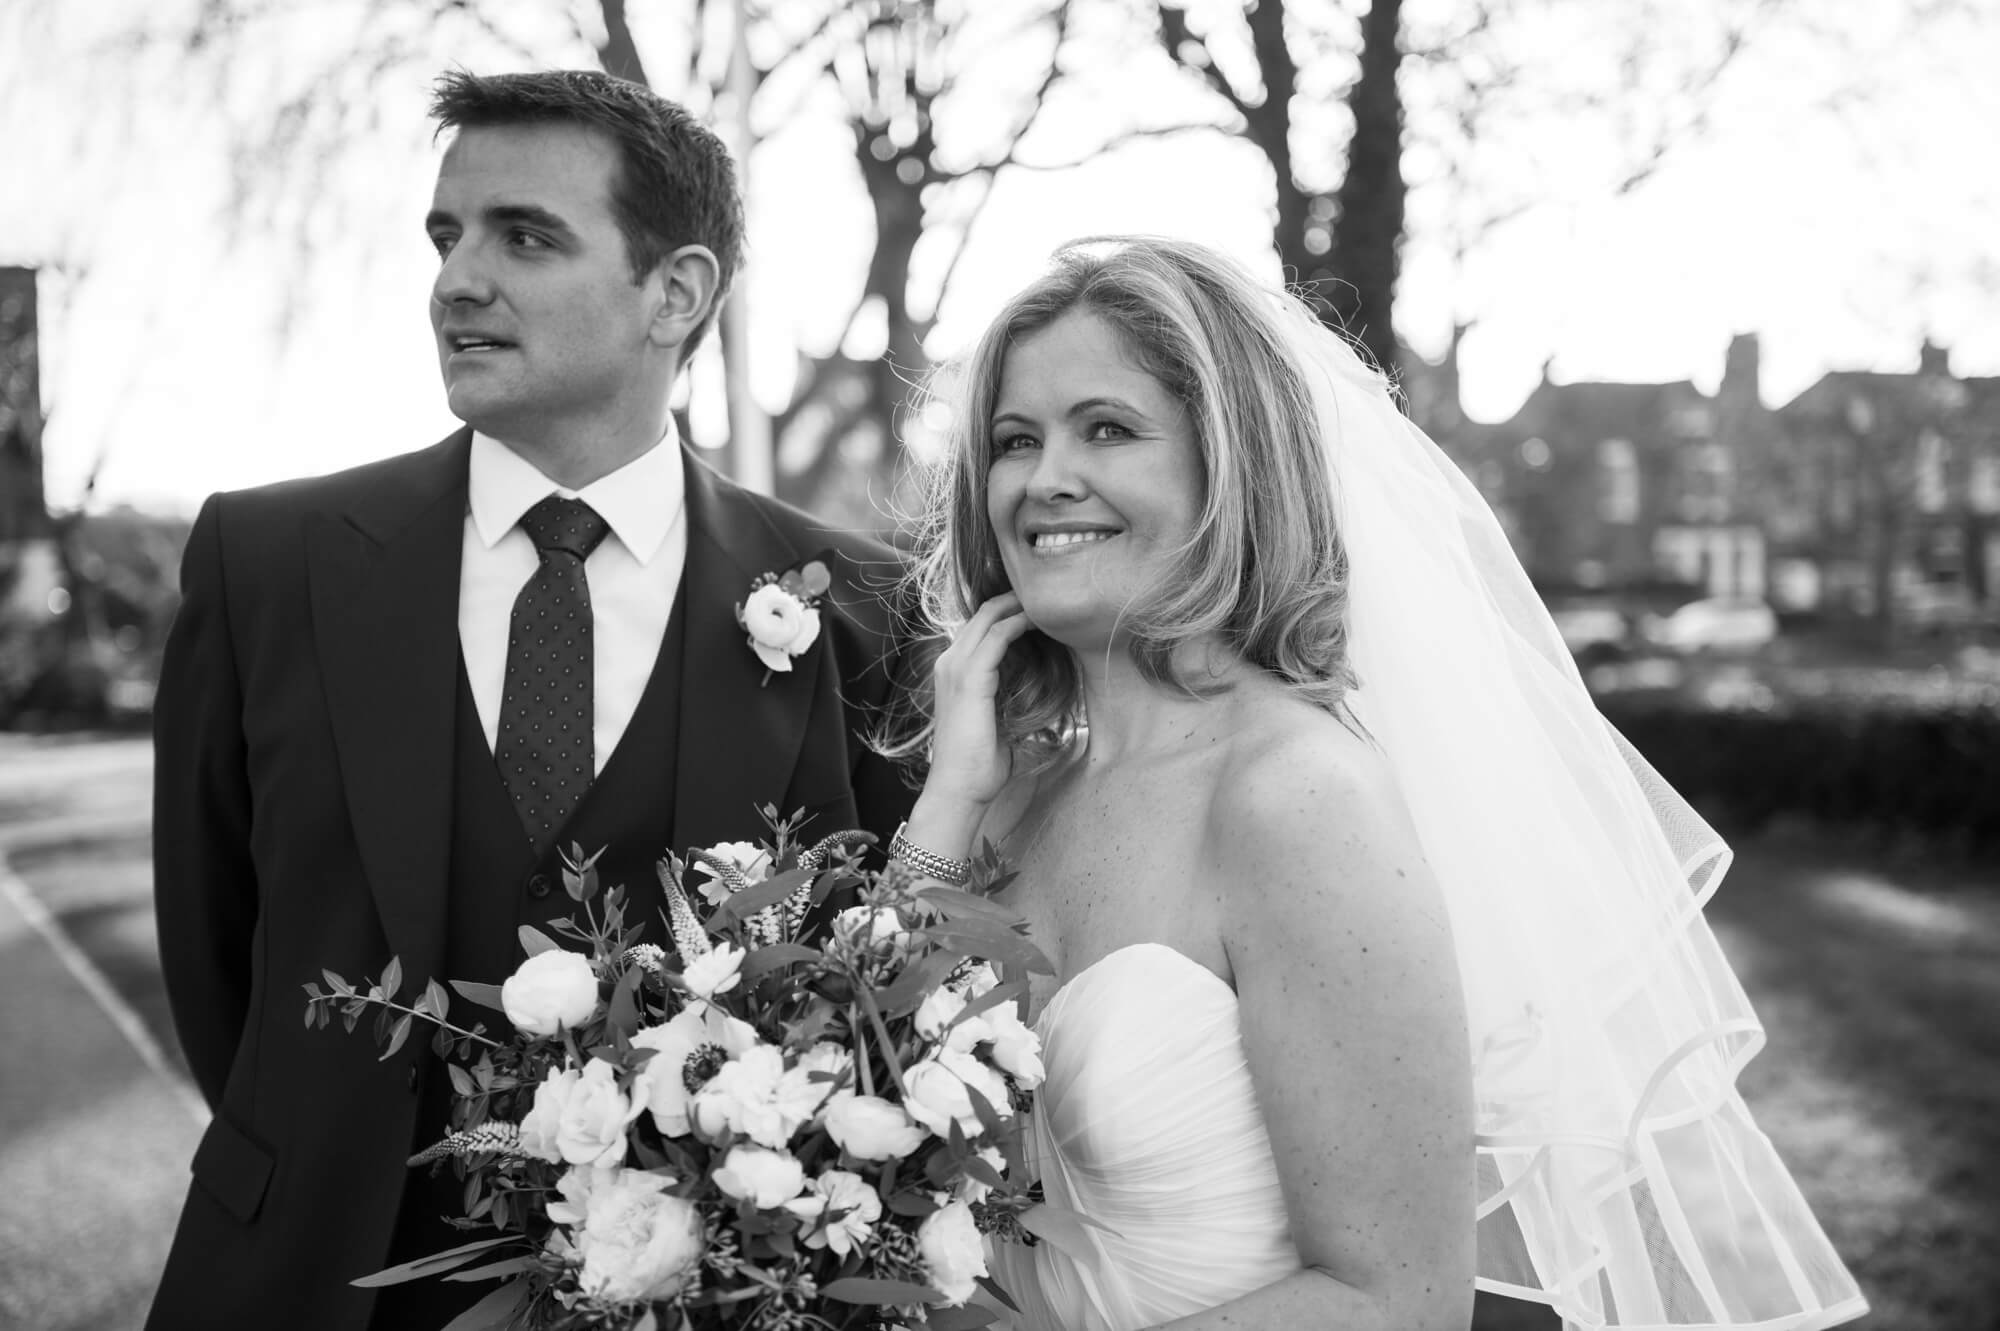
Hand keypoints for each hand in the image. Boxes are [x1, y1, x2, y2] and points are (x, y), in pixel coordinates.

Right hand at [923, 592, 1033, 813]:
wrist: (958, 788)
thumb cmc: (978, 764)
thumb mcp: (996, 722)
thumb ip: (1010, 702)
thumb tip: (1041, 697)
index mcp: (952, 672)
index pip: (978, 627)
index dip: (1006, 613)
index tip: (1037, 609)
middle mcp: (949, 663)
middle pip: (983, 613)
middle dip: (1014, 600)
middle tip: (1046, 596)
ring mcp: (955, 667)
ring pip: (989, 617)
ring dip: (1019, 606)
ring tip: (1048, 603)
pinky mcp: (970, 677)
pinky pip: (998, 636)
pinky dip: (1020, 623)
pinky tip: (1040, 622)